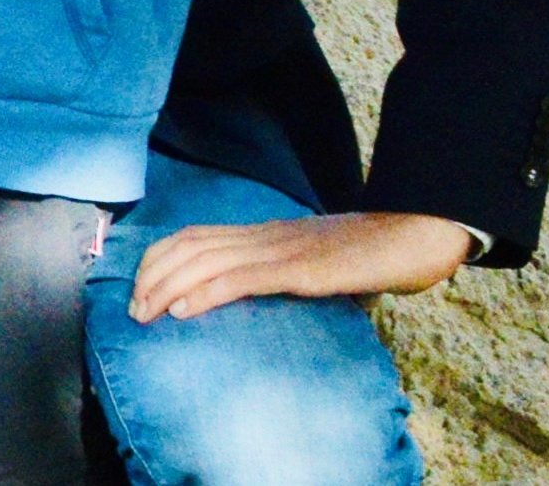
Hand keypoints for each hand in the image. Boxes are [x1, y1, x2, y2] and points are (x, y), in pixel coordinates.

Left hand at [128, 211, 472, 322]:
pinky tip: (183, 310)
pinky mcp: (300, 270)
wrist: (415, 235)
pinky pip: (241, 279)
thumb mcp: (318, 265)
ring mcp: (280, 250)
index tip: (140, 288)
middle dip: (150, 276)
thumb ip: (291, 278)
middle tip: (132, 309)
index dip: (158, 259)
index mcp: (264, 234)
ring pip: (205, 261)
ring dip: (166, 287)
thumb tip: (282, 303)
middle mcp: (263, 237)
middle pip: (187, 246)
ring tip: (144, 313)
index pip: (194, 237)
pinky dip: (204, 293)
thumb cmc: (372, 255)